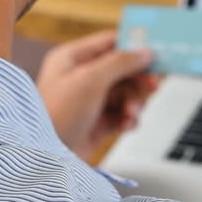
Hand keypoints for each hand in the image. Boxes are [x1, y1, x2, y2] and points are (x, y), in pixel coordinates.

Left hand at [37, 31, 160, 159]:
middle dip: (138, 80)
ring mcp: (90, 102)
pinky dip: (128, 119)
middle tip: (153, 85)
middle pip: (123, 70)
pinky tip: (126, 124)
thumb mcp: (90, 80)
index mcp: (72, 59)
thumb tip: (144, 52)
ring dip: (134, 102)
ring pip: (126, 94)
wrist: (45, 158)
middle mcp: (81, 78)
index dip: (133, 45)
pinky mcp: (97, 124)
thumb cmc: (55, 116)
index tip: (156, 50)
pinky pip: (122, 115)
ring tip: (131, 113)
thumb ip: (120, 63)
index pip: (110, 43)